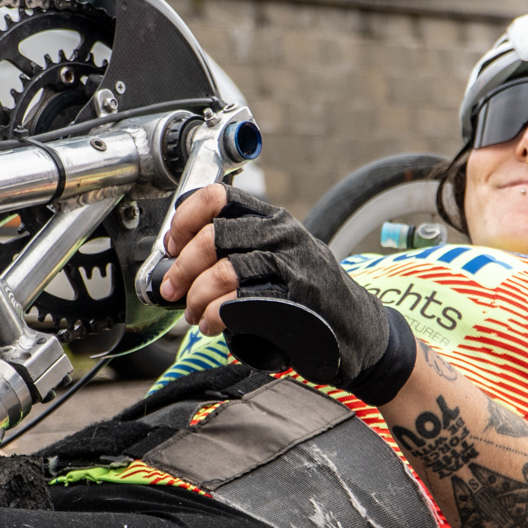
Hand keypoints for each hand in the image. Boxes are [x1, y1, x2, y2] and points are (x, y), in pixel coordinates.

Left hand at [158, 185, 415, 403]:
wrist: (356, 329)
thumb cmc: (307, 296)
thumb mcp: (275, 259)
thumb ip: (235, 253)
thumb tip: (176, 265)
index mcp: (273, 219)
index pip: (219, 197)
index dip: (185, 219)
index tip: (170, 245)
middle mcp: (284, 235)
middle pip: (214, 236)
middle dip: (182, 267)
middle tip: (171, 291)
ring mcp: (294, 266)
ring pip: (225, 270)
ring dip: (197, 297)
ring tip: (194, 315)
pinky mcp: (298, 299)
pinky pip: (244, 301)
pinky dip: (217, 315)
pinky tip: (213, 325)